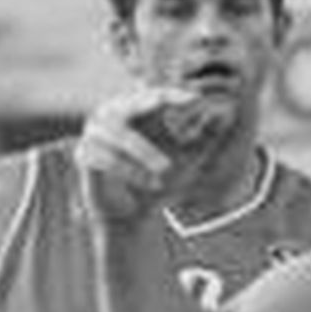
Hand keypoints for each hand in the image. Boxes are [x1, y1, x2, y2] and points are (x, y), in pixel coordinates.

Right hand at [74, 88, 220, 225]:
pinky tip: (148, 184)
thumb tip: (226, 112)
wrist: (135, 216)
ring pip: (117, 134)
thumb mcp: (190, 161)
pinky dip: (128, 170)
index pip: (156, 95)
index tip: (198, 99)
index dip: (175, 95)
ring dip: (143, 152)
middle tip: (168, 107)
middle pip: (131, 105)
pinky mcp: (84, 156)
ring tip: (164, 173)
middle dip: (150, 108)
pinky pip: (103, 157)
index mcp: (137, 110)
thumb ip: (206, 137)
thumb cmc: (161, 182)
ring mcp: (95, 134)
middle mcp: (112, 115)